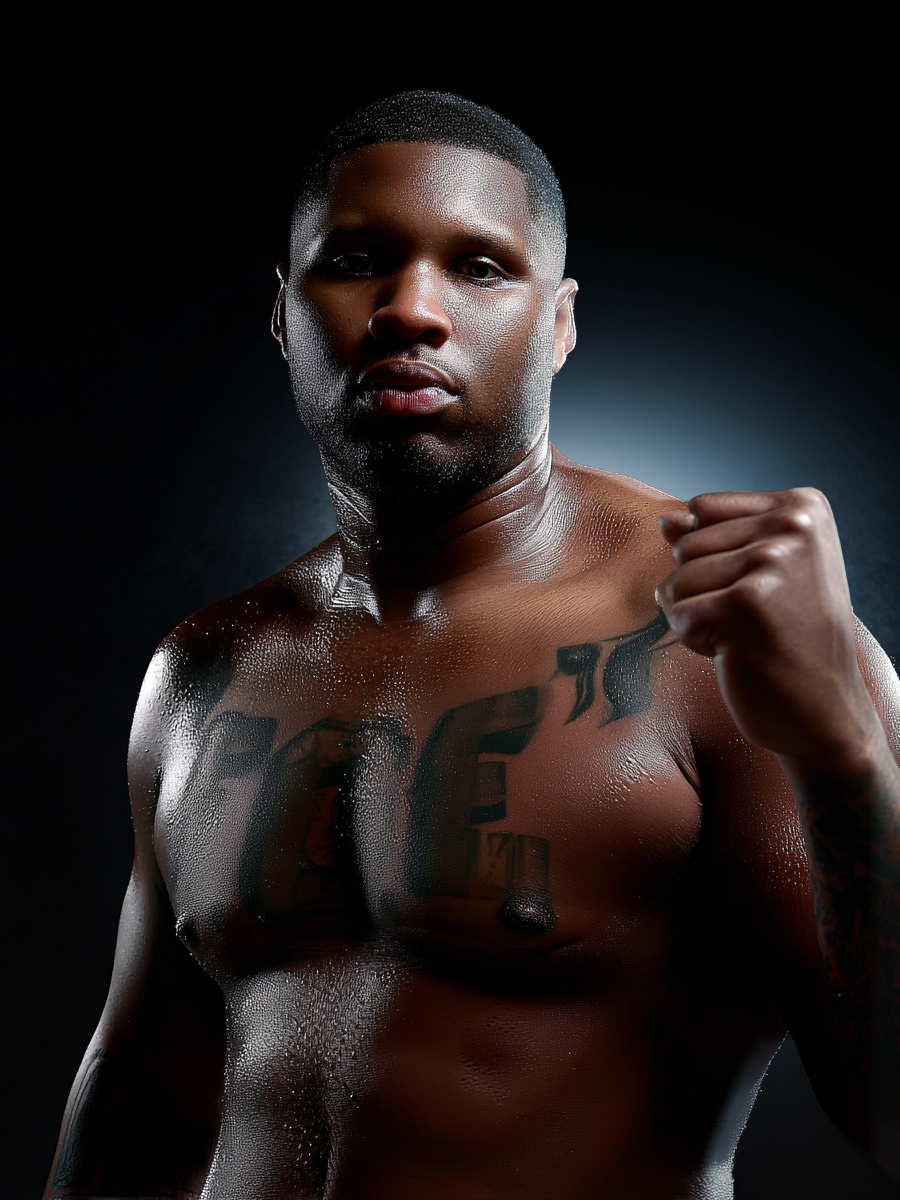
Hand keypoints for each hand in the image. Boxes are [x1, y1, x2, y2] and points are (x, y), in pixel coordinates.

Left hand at [656, 488, 878, 766]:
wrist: (826, 712)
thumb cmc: (791, 640)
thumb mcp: (762, 573)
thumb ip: (713, 538)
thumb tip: (665, 521)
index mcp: (802, 507)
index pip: (702, 508)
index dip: (712, 555)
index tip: (760, 587)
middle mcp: (793, 526)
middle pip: (686, 543)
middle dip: (703, 589)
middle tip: (755, 618)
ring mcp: (770, 563)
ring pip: (677, 579)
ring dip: (698, 616)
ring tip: (747, 634)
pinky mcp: (744, 606)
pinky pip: (677, 614)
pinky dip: (695, 640)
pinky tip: (738, 653)